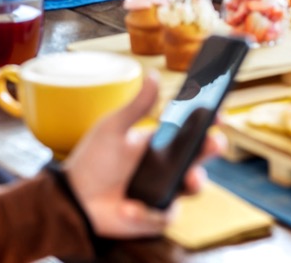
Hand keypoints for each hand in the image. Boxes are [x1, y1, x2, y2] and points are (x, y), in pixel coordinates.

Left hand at [64, 73, 223, 238]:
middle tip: (214, 142)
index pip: (191, 129)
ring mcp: (164, 191)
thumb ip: (136, 106)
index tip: (217, 112)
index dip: (208, 120)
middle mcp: (167, 167)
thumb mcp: (113, 129)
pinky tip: (127, 207)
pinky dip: (147, 213)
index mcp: (160, 143)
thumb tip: (153, 74)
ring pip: (193, 187)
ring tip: (189, 178)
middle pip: (200, 156)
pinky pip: (164, 215)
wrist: (73, 199)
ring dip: (195, 182)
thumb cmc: (93, 161)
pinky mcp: (155, 216)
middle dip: (213, 148)